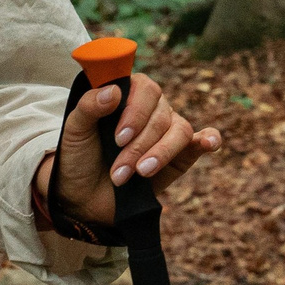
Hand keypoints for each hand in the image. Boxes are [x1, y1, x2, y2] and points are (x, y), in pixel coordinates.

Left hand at [35, 73, 223, 230]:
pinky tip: (209, 144)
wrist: (84, 196)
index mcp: (127, 94)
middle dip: (139, 146)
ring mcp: (167, 131)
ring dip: (161, 154)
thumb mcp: (75, 130)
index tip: (119, 138)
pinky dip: (209, 139)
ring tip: (140, 174)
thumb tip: (113, 91)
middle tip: (119, 170)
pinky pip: (200, 141)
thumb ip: (88, 107)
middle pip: (161, 115)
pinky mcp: (180, 155)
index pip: (144, 88)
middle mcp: (151, 109)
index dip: (135, 112)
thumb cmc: (79, 156)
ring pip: (180, 131)